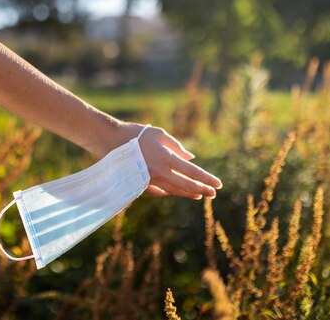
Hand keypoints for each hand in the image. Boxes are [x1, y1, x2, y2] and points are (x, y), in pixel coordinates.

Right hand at [102, 122, 221, 199]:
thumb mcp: (159, 134)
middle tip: (213, 194)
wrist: (111, 141)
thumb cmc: (137, 134)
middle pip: (186, 185)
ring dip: (187, 193)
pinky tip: (175, 192)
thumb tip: (191, 159)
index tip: (218, 184)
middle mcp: (160, 172)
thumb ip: (177, 146)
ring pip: (173, 191)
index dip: (206, 178)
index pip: (192, 172)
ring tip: (199, 195)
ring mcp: (150, 179)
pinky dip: (168, 192)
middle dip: (202, 190)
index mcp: (166, 158)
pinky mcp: (140, 183)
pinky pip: (158, 191)